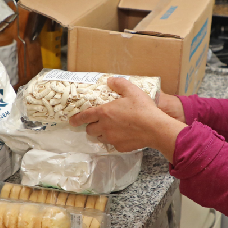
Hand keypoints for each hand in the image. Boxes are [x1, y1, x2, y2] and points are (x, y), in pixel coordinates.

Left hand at [69, 77, 186, 161]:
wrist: (155, 128)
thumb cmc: (143, 108)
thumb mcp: (132, 91)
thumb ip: (119, 84)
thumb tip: (110, 80)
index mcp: (104, 112)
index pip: (84, 117)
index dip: (76, 119)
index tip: (72, 121)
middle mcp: (104, 127)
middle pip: (90, 130)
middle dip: (91, 126)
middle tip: (99, 122)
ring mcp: (112, 139)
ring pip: (100, 138)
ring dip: (102, 134)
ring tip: (112, 128)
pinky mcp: (120, 147)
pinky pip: (113, 144)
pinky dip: (115, 140)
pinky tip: (124, 135)